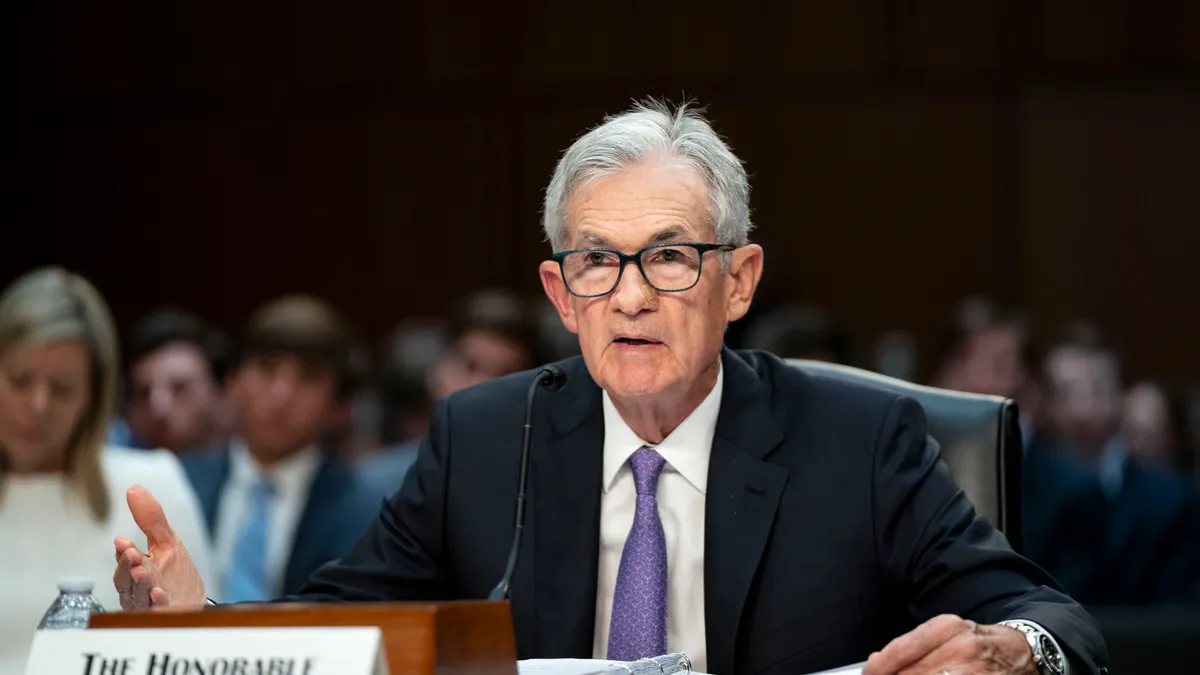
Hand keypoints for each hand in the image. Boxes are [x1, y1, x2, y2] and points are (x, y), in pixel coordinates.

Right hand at [113, 485, 207, 610]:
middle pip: (124, 580)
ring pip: (137, 596)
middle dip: (127, 567)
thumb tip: (134, 489)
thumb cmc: (176, 574)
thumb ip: (150, 519)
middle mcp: (137, 589)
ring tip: (143, 572)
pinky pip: (156, 612)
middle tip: (132, 556)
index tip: (123, 541)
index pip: (124, 560)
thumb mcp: (167, 542)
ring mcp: (149, 604)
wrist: (193, 603)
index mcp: (135, 569)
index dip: (123, 552)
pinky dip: (157, 604)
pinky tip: (160, 595)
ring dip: (140, 584)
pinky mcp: (163, 616)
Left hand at [863, 614, 1036, 674]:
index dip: (879, 669)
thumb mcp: (946, 634)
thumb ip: (912, 647)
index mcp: (946, 627)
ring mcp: (974, 672)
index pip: (900, 651)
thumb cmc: (980, 644)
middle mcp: (961, 648)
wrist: (1025, 652)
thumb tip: (876, 664)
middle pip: (911, 673)